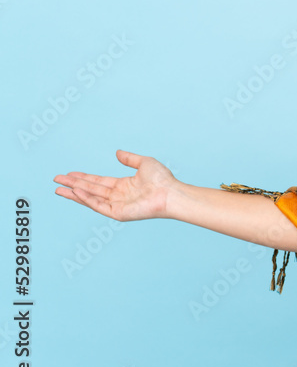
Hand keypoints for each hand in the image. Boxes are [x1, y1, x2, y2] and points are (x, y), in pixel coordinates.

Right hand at [54, 149, 176, 221]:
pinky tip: (75, 191)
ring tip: (58, 188)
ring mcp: (117, 205)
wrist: (170, 192)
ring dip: (74, 193)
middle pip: (90, 189)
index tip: (69, 173)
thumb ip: (129, 158)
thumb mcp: (144, 163)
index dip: (83, 177)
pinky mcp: (118, 213)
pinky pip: (98, 205)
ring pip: (90, 198)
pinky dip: (86, 199)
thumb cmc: (162, 179)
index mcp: (124, 185)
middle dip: (73, 184)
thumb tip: (117, 152)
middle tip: (56, 179)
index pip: (98, 182)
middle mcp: (118, 196)